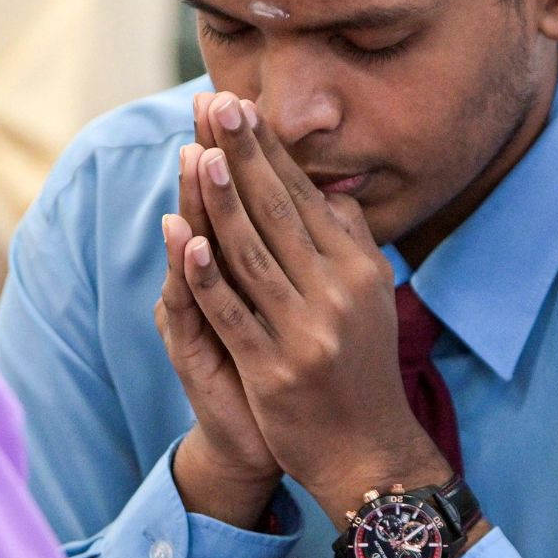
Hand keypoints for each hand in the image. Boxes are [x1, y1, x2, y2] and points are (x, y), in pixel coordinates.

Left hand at [176, 91, 447, 525]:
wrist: (368, 454)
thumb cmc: (360, 370)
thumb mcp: (370, 300)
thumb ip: (350, 244)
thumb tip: (331, 190)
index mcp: (359, 268)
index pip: (304, 197)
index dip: (268, 151)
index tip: (239, 106)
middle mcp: (338, 292)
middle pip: (278, 212)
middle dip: (244, 154)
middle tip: (216, 104)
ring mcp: (307, 331)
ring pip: (254, 254)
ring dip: (222, 200)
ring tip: (197, 153)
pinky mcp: (276, 369)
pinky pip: (234, 313)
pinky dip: (207, 275)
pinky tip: (186, 239)